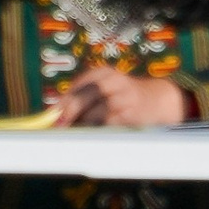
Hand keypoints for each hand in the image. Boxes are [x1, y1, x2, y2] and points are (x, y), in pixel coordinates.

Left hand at [55, 66, 188, 125]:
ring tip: (73, 132)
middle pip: (91, 93)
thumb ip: (82, 99)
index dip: (65, 98)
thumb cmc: (121, 96)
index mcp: (103, 73)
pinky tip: (91, 135)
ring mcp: (126, 98)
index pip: (80, 83)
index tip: (52, 113)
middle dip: (73, 109)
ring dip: (85, 123)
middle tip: (60, 124)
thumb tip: (55, 114)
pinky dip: (100, 130)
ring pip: (102, 110)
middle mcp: (115, 81)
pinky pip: (113, 123)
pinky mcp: (133, 115)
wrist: (156, 99)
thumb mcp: (103, 89)